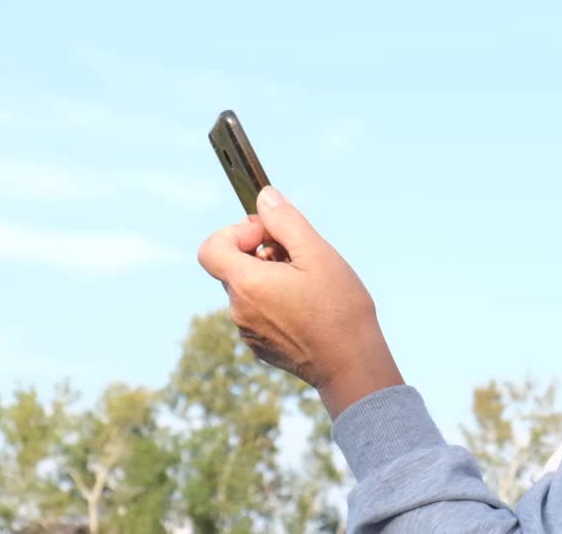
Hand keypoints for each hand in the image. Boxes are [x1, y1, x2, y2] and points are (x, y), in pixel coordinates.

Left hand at [197, 186, 403, 418]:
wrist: (351, 365)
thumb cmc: (339, 308)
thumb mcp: (318, 254)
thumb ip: (286, 222)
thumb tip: (264, 197)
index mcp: (246, 283)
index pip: (211, 248)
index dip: (236, 233)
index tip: (269, 236)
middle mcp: (238, 310)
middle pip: (233, 267)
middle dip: (262, 254)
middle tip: (301, 258)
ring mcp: (247, 332)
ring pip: (249, 291)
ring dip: (271, 279)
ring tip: (310, 286)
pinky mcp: (260, 348)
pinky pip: (258, 314)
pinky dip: (276, 303)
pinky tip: (309, 309)